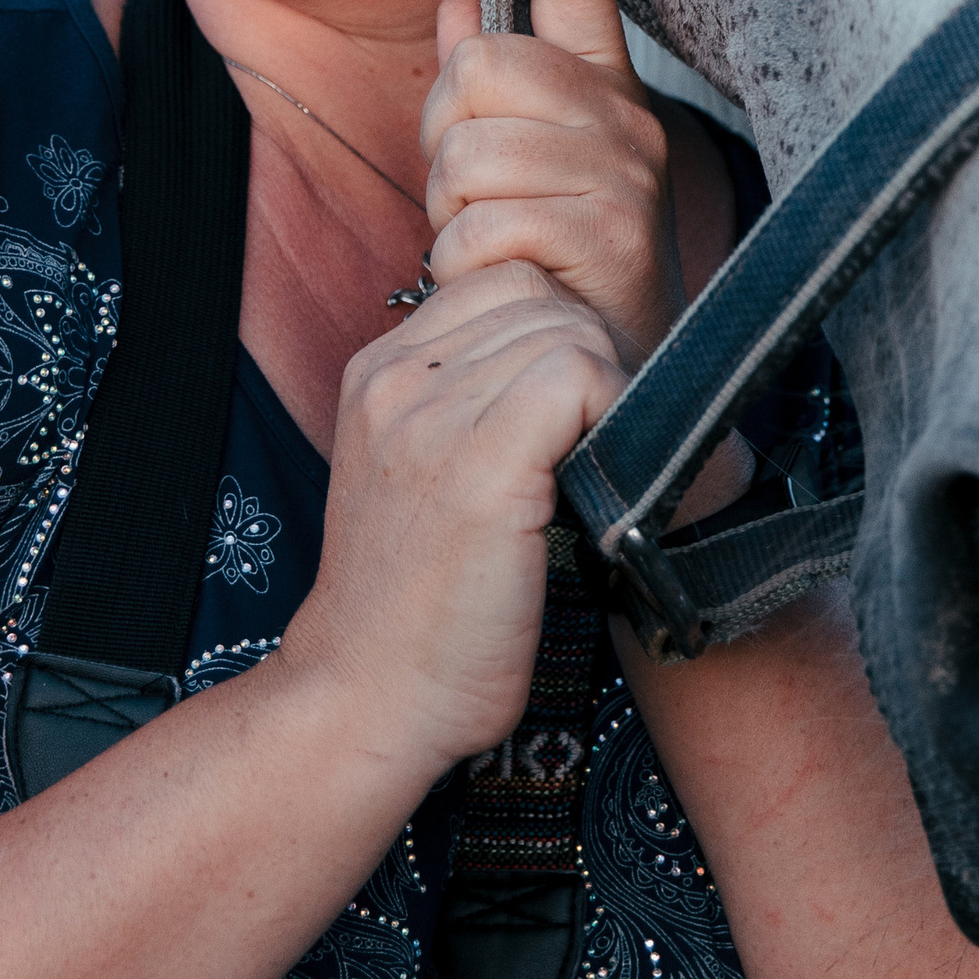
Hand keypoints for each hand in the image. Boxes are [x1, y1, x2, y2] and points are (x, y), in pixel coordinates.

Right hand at [293, 261, 628, 773]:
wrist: (366, 697)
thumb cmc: (413, 605)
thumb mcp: (416, 473)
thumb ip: (464, 401)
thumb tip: (568, 359)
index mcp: (379, 371)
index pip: (502, 282)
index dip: (557, 334)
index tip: (567, 409)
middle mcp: (395, 377)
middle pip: (543, 297)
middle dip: (589, 358)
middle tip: (592, 441)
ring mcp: (430, 417)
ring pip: (568, 329)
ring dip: (605, 390)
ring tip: (589, 463)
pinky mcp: (479, 466)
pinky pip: (579, 375)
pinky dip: (612, 413)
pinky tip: (595, 476)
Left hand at [413, 0, 683, 364]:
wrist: (624, 378)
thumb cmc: (566, 267)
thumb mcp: (527, 160)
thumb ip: (494, 81)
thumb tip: (456, 0)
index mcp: (603, 85)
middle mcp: (623, 119)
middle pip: (480, 69)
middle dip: (441, 137)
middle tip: (467, 197)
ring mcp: (621, 176)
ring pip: (469, 153)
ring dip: (450, 212)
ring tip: (488, 246)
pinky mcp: (608, 237)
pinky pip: (481, 226)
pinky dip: (463, 265)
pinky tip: (499, 282)